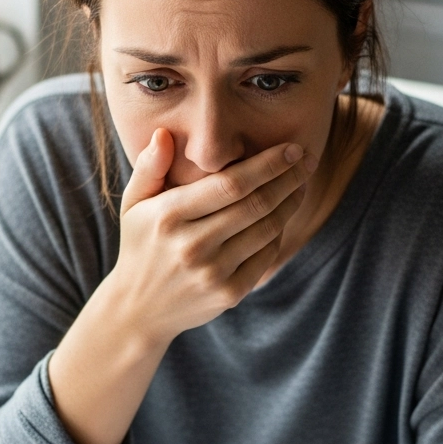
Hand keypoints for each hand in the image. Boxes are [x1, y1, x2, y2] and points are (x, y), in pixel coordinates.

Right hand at [110, 128, 316, 346]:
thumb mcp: (133, 204)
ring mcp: (211, 273)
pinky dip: (278, 233)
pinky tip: (282, 216)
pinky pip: (266, 257)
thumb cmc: (141, 245)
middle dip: (289, 179)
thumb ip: (149, 167)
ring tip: (300, 185)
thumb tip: (164, 133)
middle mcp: (191, 245)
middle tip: (308, 161)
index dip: (268, 164)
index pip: (230, 184)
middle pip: (256, 204)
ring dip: (290, 204)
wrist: (139, 310)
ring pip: (266, 230)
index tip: (292, 149)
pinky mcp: (228, 294)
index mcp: (168, 216)